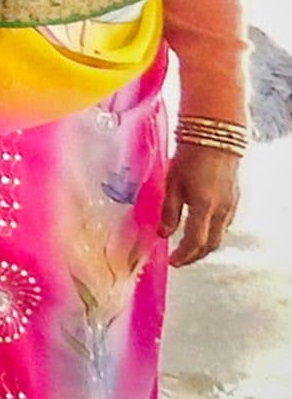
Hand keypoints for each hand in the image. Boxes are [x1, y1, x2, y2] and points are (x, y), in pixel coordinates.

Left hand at [162, 142, 239, 266]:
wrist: (216, 137)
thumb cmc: (189, 157)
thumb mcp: (172, 183)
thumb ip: (168, 211)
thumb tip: (163, 234)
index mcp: (204, 207)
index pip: (195, 242)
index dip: (183, 255)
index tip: (172, 261)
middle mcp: (221, 211)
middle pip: (211, 244)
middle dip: (195, 255)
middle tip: (179, 259)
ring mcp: (231, 205)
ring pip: (220, 235)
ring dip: (204, 245)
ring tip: (187, 248)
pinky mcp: (234, 199)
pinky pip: (224, 224)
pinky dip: (212, 233)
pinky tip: (201, 229)